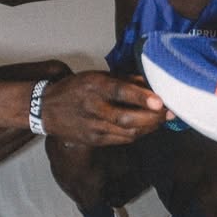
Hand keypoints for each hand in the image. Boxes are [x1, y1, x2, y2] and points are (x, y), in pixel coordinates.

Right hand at [39, 72, 166, 145]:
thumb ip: (123, 79)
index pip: (120, 91)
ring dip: (149, 127)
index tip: (159, 101)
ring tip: (162, 119)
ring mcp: (93, 127)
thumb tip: (149, 83)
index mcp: (94, 86)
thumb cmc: (75, 89)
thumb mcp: (97, 76)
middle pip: (127, 118)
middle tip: (169, 112)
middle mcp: (93, 108)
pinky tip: (146, 127)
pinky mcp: (95, 140)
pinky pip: (123, 139)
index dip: (141, 97)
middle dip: (153, 117)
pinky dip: (138, 134)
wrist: (46, 109)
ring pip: (128, 132)